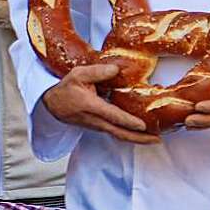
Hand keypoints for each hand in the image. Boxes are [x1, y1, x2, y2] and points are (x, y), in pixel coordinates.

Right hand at [42, 63, 159, 144]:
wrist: (52, 104)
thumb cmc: (66, 89)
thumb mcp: (78, 74)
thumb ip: (97, 72)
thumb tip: (116, 69)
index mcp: (92, 106)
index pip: (113, 116)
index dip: (128, 121)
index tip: (143, 126)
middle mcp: (96, 120)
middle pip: (120, 133)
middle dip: (139, 139)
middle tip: (156, 140)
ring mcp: (97, 126)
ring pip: (119, 134)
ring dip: (136, 138)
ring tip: (153, 138)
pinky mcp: (98, 126)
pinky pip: (115, 132)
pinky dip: (128, 133)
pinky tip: (138, 130)